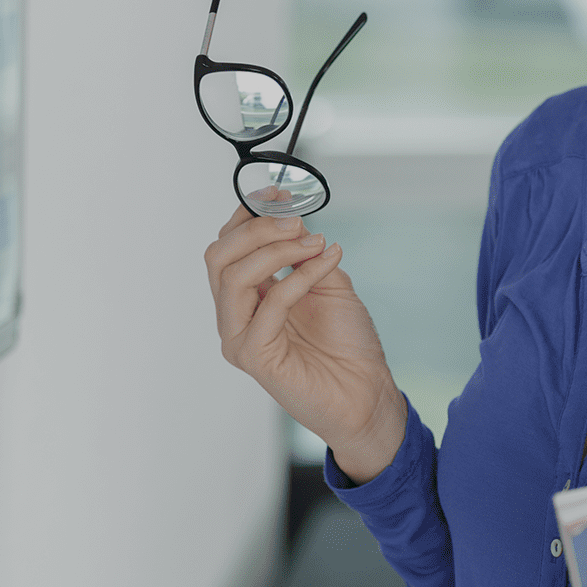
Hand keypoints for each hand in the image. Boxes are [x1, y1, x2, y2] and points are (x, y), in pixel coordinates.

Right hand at [204, 196, 406, 481]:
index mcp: (248, 298)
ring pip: (233, 277)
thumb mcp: (329, 283)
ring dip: (275, 250)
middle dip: (257, 229)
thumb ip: (306, 254)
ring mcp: (239, 338)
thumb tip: (294, 220)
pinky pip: (268, 304)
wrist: (366, 393)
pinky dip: (298, 276)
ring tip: (312, 242)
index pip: (227, 246)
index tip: (279, 193)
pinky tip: (324, 263)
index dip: (247, 215)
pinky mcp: (254, 356)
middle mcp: (235, 316)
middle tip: (296, 221)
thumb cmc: (347, 345)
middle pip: (219, 257)